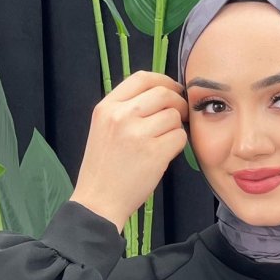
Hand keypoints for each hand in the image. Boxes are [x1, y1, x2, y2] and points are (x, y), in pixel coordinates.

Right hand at [70, 69, 188, 232]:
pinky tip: (167, 153)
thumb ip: (125, 109)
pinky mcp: (154, 153)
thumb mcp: (104, 128)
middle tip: (180, 114)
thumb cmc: (104, 168)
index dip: (164, 81)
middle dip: (178, 102)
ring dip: (176, 127)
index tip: (173, 90)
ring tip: (165, 140)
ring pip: (174, 116)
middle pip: (163, 93)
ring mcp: (138, 135)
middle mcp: (122, 116)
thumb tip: (160, 95)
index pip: (142, 78)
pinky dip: (178, 144)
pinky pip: (179, 137)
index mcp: (107, 107)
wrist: (98, 200)